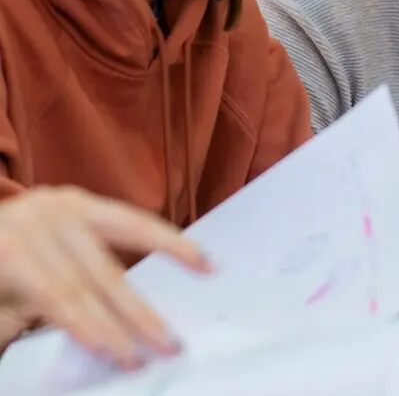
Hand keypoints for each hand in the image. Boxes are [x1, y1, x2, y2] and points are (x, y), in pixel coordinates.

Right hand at [0, 187, 211, 368]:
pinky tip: (101, 345)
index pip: (137, 224)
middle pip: (110, 270)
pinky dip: (78, 324)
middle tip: (172, 344)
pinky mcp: (8, 256)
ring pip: (81, 290)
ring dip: (113, 329)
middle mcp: (56, 210)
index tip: (212, 267)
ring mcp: (28, 231)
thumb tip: (135, 316)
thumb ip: (85, 280)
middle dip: (142, 312)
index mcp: (77, 206)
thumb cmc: (7, 264)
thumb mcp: (50, 259)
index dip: (175, 246)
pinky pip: (52, 298)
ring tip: (135, 359)